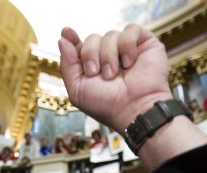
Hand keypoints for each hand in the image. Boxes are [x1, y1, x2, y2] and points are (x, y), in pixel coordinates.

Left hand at [58, 24, 172, 133]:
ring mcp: (126, 49)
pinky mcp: (144, 44)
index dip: (72, 39)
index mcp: (93, 66)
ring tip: (115, 74)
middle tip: (96, 73)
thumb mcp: (77, 89)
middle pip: (92, 38)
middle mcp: (109, 56)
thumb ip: (67, 64)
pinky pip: (130, 29)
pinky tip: (129, 63)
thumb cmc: (106, 105)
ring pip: (110, 34)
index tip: (66, 32)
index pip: (80, 45)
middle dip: (90, 54)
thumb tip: (62, 39)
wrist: (133, 109)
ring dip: (109, 56)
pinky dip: (127, 46)